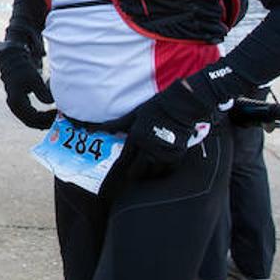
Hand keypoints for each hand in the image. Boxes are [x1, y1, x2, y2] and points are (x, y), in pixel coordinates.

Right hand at [0, 42, 55, 129]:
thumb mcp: (35, 79)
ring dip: (43, 121)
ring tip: (56, 118)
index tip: (58, 114)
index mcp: (16, 101)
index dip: (46, 119)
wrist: (12, 62)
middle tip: (59, 119)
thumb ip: (42, 92)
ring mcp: (15, 105)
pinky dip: (39, 117)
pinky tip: (49, 116)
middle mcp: (14, 105)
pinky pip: (29, 115)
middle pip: (31, 122)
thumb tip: (51, 103)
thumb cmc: (24, 69)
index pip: (33, 118)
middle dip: (46, 122)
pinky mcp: (19, 103)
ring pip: (30, 120)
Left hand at [124, 59, 245, 178]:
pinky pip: (167, 171)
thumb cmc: (156, 108)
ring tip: (148, 169)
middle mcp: (148, 147)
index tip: (122, 169)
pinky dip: (163, 170)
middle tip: (134, 172)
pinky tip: (161, 166)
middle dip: (134, 173)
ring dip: (149, 173)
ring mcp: (163, 152)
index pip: (125, 158)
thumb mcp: (134, 114)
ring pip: (153, 173)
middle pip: (137, 170)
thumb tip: (98, 129)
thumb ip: (117, 125)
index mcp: (136, 137)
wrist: (181, 106)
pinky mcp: (176, 155)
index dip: (122, 165)